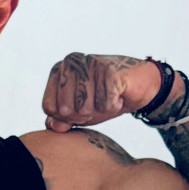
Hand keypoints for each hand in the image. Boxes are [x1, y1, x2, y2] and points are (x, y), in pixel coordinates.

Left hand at [42, 53, 160, 131]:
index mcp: (58, 71)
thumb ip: (60, 119)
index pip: (49, 107)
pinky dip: (114, 106)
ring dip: (99, 110)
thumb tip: (52, 126)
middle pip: (65, 110)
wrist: (138, 85)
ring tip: (108, 97)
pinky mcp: (109, 70)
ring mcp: (89, 64)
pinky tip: (119, 95)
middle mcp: (71, 63)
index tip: (81, 108)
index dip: (66, 118)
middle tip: (98, 102)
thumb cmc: (104, 97)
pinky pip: (105, 104)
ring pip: (84, 109)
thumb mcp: (78, 112)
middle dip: (83, 115)